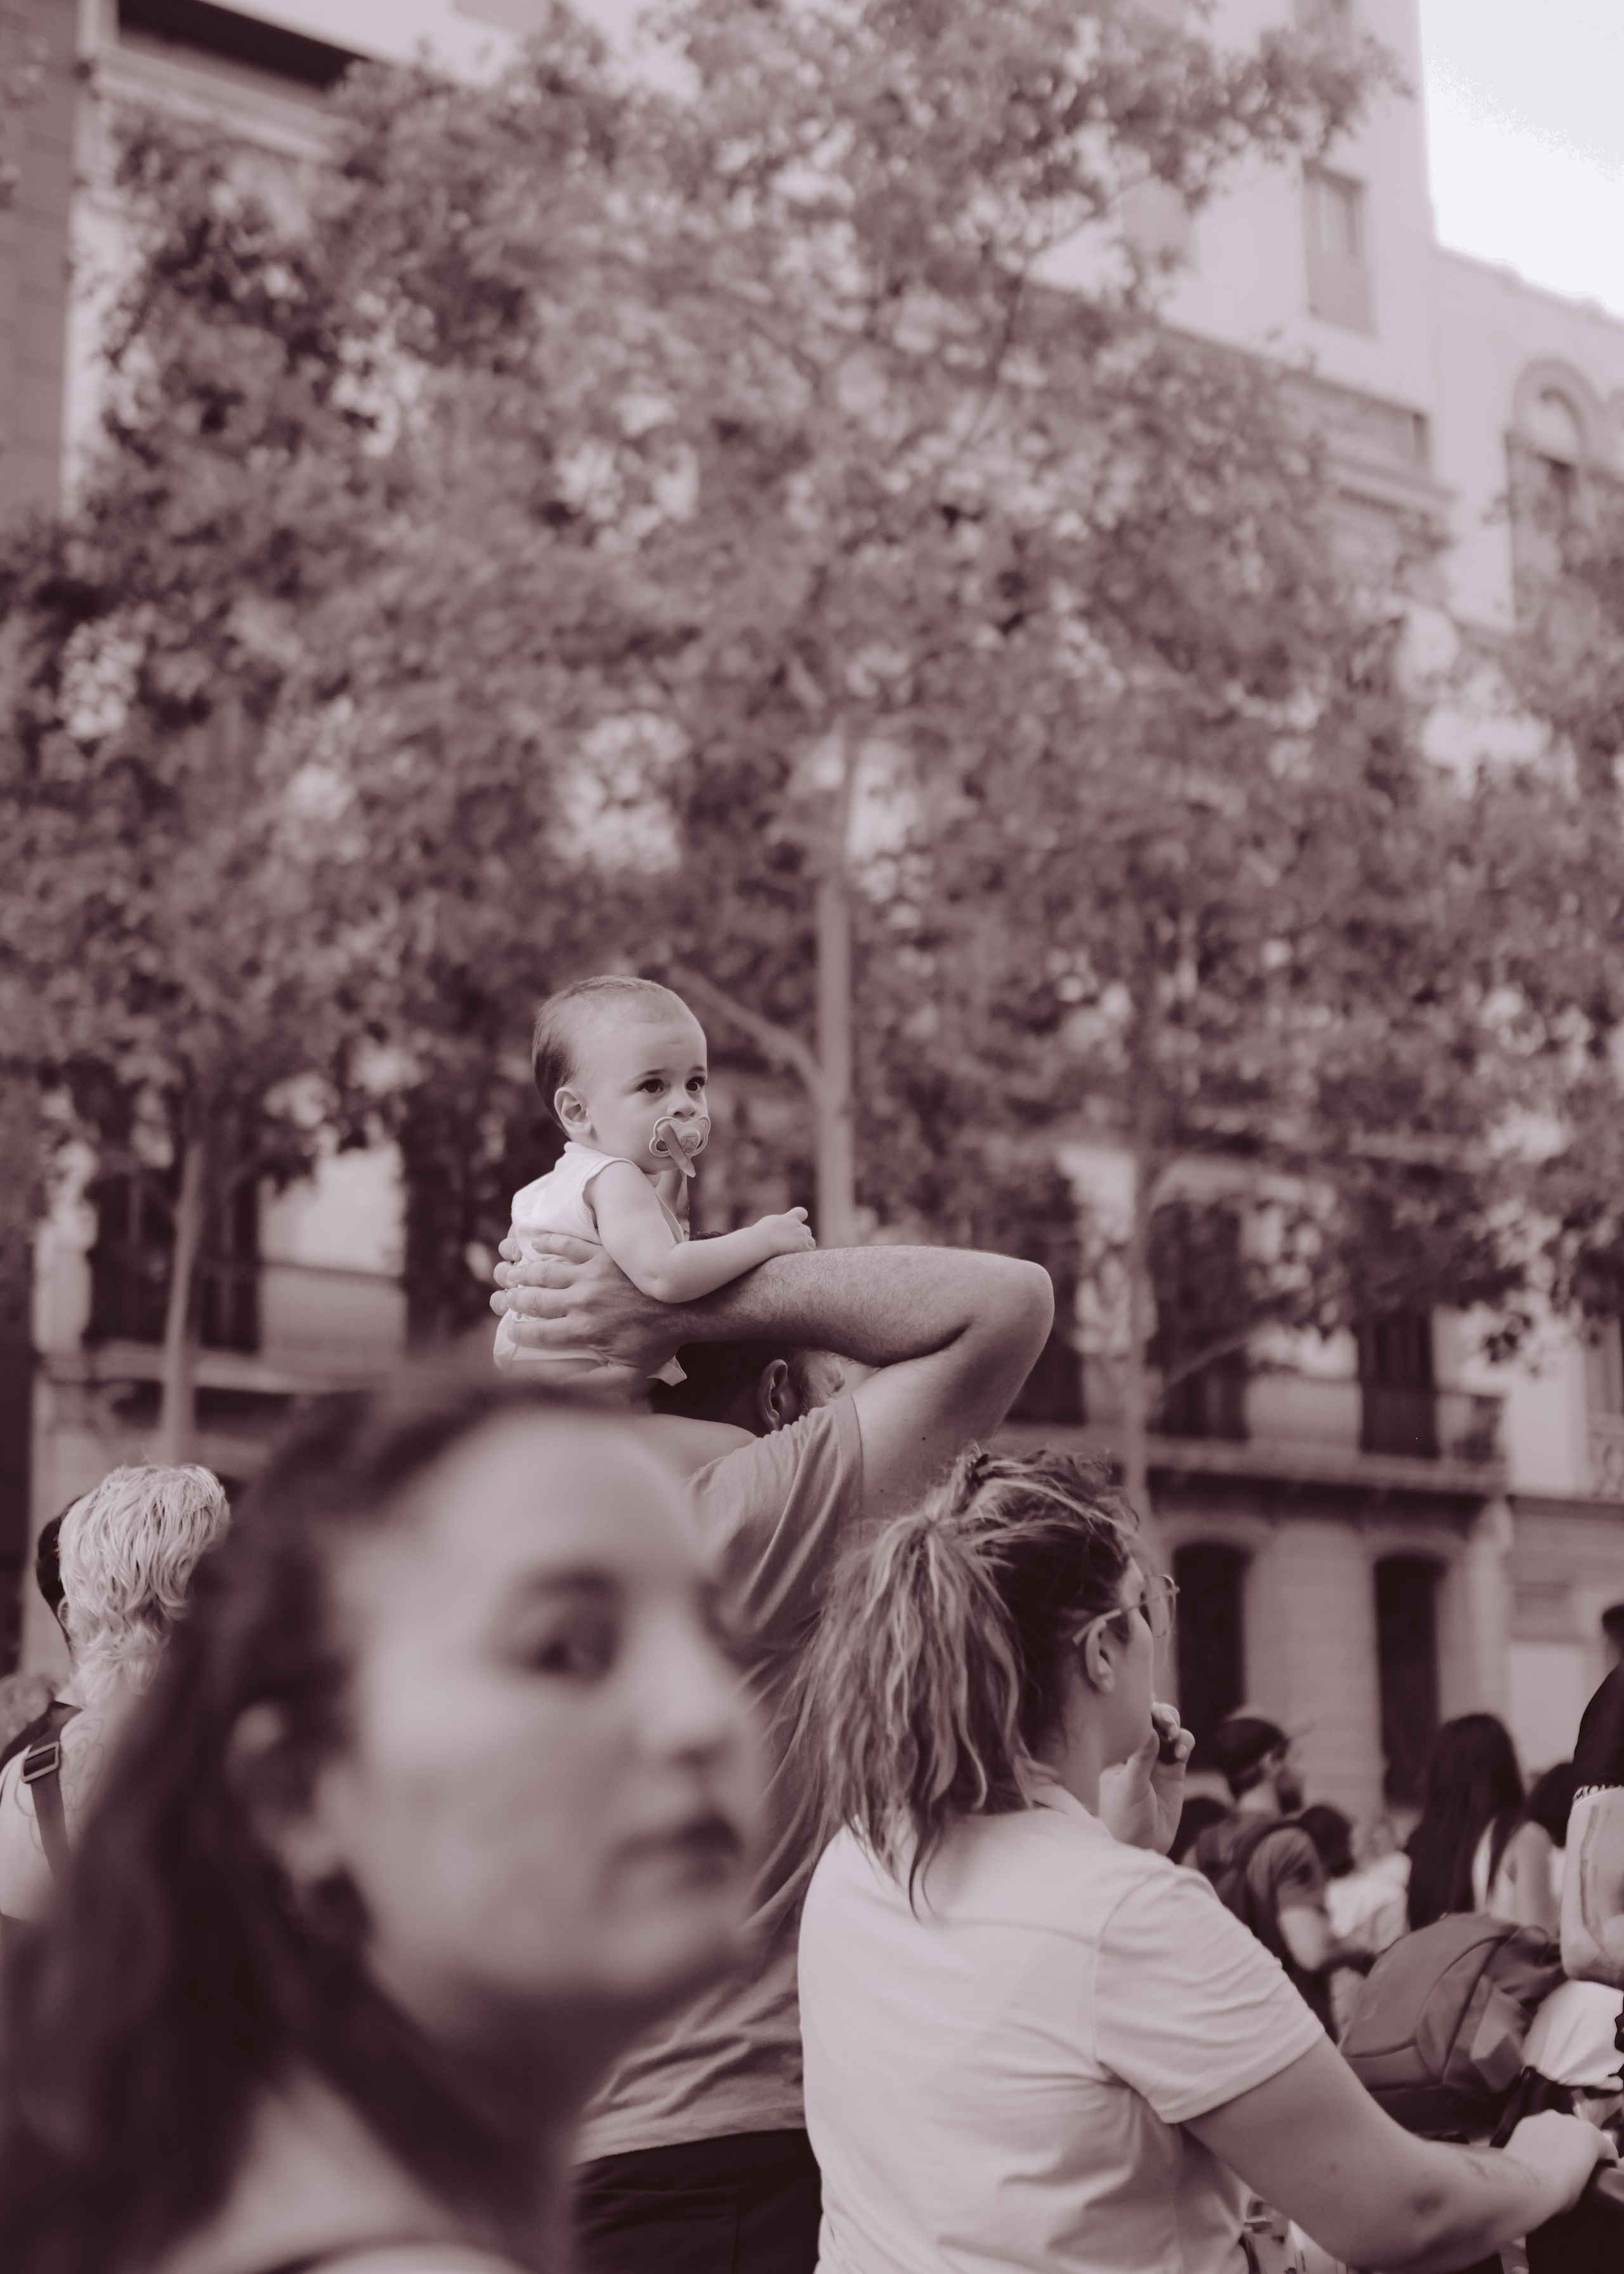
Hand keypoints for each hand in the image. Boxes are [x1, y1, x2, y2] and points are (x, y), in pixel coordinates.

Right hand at [489, 1232, 679, 1380]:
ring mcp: (590, 1275)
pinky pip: (569, 1245)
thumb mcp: (628, 1374)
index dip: (519, 1334)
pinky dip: (550, 1242)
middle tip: (504, 1299)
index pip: (539, 1334)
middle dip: (514, 1301)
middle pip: (535, 1300)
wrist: (687, 1305)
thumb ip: (593, 1383)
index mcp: (583, 1330)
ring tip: (511, 1273)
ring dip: (524, 1272)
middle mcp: (580, 1301)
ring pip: (546, 1271)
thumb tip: (561, 1387)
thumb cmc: (659, 1342)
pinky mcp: (603, 1255)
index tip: (511, 1333)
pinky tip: (536, 1241)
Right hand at [757, 1206, 815, 1255]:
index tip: (795, 1225)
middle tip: (793, 1246)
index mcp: (789, 1218)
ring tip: (798, 1255)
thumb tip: (773, 1229)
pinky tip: (800, 1261)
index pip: (802, 1212)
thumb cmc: (759, 1233)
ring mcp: (802, 1237)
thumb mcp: (768, 1224)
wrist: (761, 1240)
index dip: (800, 1218)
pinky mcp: (803, 1247)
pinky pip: (810, 1252)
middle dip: (803, 1237)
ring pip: (811, 1242)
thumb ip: (776, 1225)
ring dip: (806, 1247)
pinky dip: (806, 1256)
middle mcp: (797, 1226)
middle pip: (807, 1230)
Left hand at [1099, 1703, 1192, 1854]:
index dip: (1140, 1709)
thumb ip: (1141, 1759)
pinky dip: (1185, 1742)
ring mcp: (1156, 1761)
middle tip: (1167, 1722)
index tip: (1150, 1707)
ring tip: (1174, 1734)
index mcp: (1117, 1750)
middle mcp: (1136, 1752)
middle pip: (1151, 1721)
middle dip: (1161, 1715)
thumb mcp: (1129, 1787)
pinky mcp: (1173, 1772)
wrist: (1141, 1847)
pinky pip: (1182, 1748)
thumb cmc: (1124, 1819)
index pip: (1128, 1721)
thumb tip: (1150, 1728)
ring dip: (1174, 1726)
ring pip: (1169, 1731)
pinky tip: (1182, 1751)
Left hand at [1503, 2110, 1615, 2216]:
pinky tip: (1534, 2155)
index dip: (1604, 2162)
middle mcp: (1569, 2120)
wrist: (1525, 2182)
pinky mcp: (1526, 2121)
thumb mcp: (1585, 2187)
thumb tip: (1581, 2171)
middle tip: (1573, 2167)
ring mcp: (1545, 2118)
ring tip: (1551, 2160)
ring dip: (1558, 2140)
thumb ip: (1588, 2172)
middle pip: (1581, 2134)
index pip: (1607, 2148)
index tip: (1599, 2173)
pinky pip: (1539, 2129)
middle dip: (1579, 2147)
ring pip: (1558, 2128)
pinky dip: (1539, 2139)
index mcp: (1590, 2136)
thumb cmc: (1561, 2189)